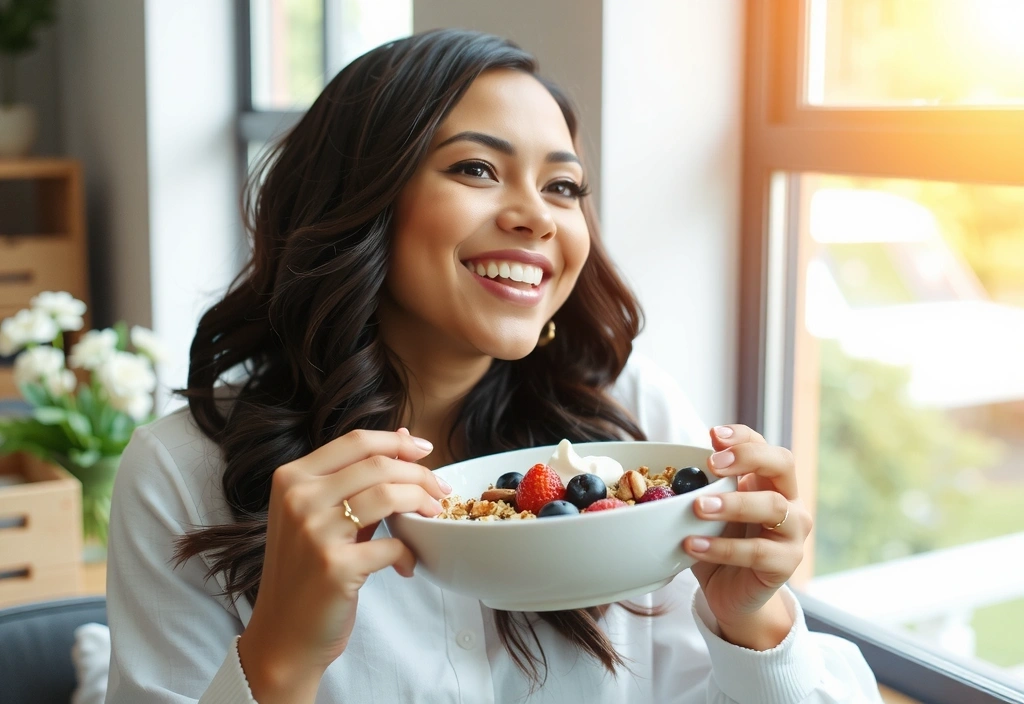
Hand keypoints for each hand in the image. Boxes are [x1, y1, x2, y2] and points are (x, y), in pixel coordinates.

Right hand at [237, 428, 449, 702]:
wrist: (283, 636)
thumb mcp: (319, 516)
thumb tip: (405, 437)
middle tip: (439, 492)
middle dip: (420, 475)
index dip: (398, 442)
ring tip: (431, 517)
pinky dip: (408, 553)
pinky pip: (392, 544)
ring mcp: (314, 532)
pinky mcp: (335, 566)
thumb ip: (358, 477)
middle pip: (378, 465)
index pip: (356, 441)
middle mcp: (299, 499)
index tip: (425, 450)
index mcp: (291, 478)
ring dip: (422, 504)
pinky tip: (406, 564)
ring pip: (388, 495)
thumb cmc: (305, 572)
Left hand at [682, 424, 811, 649]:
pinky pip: (757, 552)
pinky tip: (692, 545)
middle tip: (713, 464)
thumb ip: (703, 488)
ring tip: (697, 508)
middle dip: (748, 456)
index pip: (763, 444)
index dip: (741, 436)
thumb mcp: (708, 511)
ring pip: (773, 507)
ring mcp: (793, 533)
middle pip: (783, 463)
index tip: (712, 435)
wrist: (730, 594)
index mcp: (769, 481)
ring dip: (733, 504)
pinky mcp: (786, 564)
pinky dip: (721, 548)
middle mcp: (789, 501)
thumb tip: (683, 467)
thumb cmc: (719, 544)